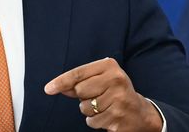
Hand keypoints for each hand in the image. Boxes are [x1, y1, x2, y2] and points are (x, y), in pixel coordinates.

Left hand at [44, 57, 162, 131]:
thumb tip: (57, 87)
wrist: (140, 112)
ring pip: (85, 108)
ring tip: (104, 107)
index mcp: (110, 66)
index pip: (78, 73)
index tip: (48, 89)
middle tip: (97, 97)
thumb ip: (80, 82)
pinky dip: (96, 121)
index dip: (61, 82)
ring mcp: (118, 99)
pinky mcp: (118, 117)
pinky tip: (108, 116)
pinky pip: (92, 122)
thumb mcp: (101, 80)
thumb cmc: (114, 92)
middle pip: (80, 91)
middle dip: (83, 98)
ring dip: (89, 111)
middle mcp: (116, 80)